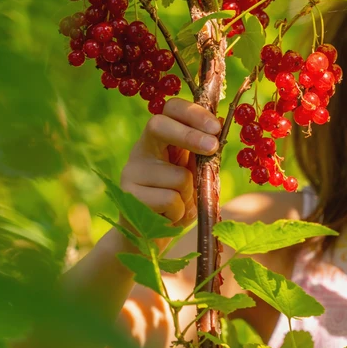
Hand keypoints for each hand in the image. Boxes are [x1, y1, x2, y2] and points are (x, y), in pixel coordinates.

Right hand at [121, 98, 220, 231]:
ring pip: (178, 176)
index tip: (215, 127)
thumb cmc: (178, 201)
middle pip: (159, 126)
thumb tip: (217, 134)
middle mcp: (140, 150)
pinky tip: (170, 217)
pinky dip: (181, 212)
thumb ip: (201, 155)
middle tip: (213, 147)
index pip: (170, 110)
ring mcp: (131, 172)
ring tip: (180, 206)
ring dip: (190, 195)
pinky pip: (171, 200)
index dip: (193, 113)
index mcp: (158, 139)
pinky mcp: (129, 196)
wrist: (150, 237)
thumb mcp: (193, 174)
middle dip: (190, 135)